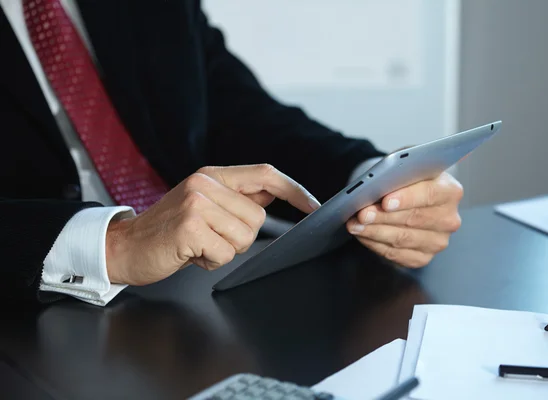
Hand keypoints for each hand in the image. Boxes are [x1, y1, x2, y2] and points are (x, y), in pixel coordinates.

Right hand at [105, 164, 319, 284]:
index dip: (295, 190)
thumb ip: (237, 197)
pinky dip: (210, 261)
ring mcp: (196, 203)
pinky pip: (225, 252)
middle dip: (239, 237)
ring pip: (244, 237)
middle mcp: (205, 183)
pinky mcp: (190, 226)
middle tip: (209, 238)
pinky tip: (190, 253)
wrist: (124, 246)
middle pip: (257, 217)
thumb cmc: (168, 230)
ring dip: (224, 250)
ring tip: (198, 244)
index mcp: (212, 175)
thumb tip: (275, 193)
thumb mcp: (203, 204)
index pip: (266, 174)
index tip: (315, 206)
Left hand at [346, 172, 462, 267]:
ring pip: (402, 239)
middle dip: (383, 217)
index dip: (407, 198)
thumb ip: (398, 171)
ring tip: (355, 224)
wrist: (409, 194)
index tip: (386, 202)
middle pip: (413, 219)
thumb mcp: (405, 166)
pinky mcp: (423, 257)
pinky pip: (396, 254)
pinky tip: (362, 235)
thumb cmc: (407, 178)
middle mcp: (449, 219)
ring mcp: (438, 241)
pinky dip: (375, 244)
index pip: (430, 194)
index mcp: (450, 191)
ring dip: (374, 232)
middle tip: (362, 214)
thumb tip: (378, 184)